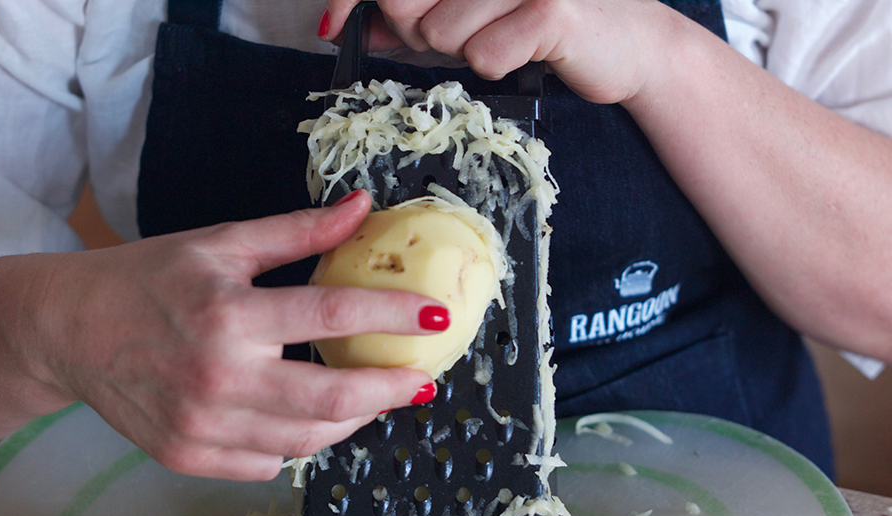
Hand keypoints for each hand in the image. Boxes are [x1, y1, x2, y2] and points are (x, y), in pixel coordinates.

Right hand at [38, 191, 441, 480]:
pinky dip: (299, 440)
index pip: (335, 316)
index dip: (395, 315)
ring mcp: (202, 426)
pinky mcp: (188, 456)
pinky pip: (268, 460)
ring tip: (373, 396)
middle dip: (392, 390)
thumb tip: (363, 208)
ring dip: (354, 418)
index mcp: (230, 314)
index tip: (435, 316)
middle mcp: (219, 377)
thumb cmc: (146, 279)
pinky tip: (308, 416)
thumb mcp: (221, 243)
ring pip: (307, 439)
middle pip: (332, 397)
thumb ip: (297, 232)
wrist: (67, 331)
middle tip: (422, 379)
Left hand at [321, 0, 680, 103]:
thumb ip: (411, 15)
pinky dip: (499, 68)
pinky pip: (483, 57)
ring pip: (440, 35)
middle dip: (419, 30)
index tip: (330, 23)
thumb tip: (345, 21)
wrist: (626, 46)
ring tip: (504, 38)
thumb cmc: (542, 26)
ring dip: (465, 52)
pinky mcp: (551, 11)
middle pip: (405, 3)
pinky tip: (526, 54)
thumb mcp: (470, 15)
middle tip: (467, 30)